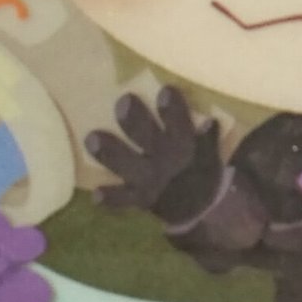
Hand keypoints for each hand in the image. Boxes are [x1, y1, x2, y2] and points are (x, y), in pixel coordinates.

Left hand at [86, 87, 222, 223]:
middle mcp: (165, 162)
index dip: (174, 109)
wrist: (199, 212)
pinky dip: (111, 197)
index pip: (180, 124)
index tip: (166, 90)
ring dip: (110, 152)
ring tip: (92, 138)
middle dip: (135, 121)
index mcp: (185, 147)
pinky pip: (122, 199)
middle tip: (123, 103)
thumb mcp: (210, 154)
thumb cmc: (202, 172)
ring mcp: (150, 181)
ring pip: (127, 164)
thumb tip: (209, 121)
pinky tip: (96, 194)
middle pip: (147, 138)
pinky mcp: (139, 198)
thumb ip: (207, 138)